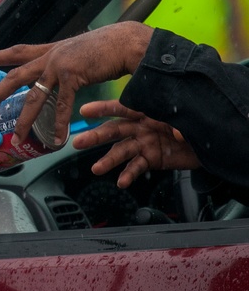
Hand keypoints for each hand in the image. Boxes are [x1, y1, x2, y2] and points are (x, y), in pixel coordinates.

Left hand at [0, 22, 153, 146]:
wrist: (127, 42)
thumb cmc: (108, 49)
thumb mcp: (77, 53)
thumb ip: (64, 63)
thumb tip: (59, 74)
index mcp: (51, 50)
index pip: (17, 52)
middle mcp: (50, 56)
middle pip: (15, 76)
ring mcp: (59, 66)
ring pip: (34, 96)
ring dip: (25, 119)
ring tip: (17, 136)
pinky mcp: (73, 76)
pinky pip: (62, 105)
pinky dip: (59, 124)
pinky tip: (57, 138)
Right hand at [73, 99, 200, 187]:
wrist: (212, 142)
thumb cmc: (197, 122)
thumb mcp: (187, 117)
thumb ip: (178, 123)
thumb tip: (177, 133)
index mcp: (147, 110)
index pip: (122, 107)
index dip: (103, 109)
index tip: (84, 111)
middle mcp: (141, 126)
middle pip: (114, 131)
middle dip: (96, 136)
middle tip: (78, 143)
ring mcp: (144, 143)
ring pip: (121, 151)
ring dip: (108, 161)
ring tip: (96, 169)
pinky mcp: (150, 159)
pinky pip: (136, 167)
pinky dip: (128, 175)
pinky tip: (121, 182)